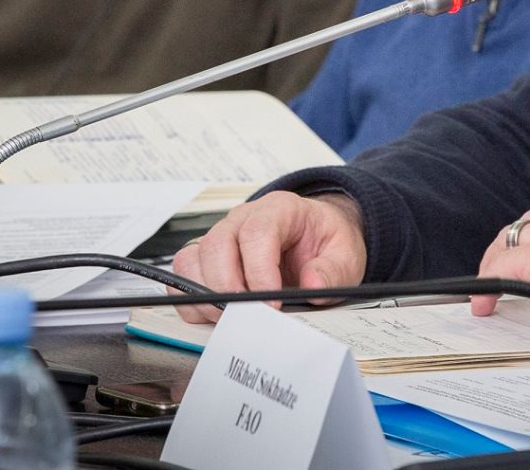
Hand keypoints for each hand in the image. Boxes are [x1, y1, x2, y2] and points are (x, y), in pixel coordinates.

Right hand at [167, 191, 366, 324]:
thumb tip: (313, 284)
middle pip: (217, 246)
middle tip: (249, 317)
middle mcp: (243, 219)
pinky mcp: (208, 258)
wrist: (318, 239)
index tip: (270, 302)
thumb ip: (333, 270)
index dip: (259, 270)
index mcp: (279, 209)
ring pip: (192, 260)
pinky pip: (184, 276)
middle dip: (228, 288)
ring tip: (235, 318)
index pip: (257, 233)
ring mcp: (222, 237)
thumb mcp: (345, 254)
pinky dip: (193, 300)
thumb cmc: (325, 242)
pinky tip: (217, 314)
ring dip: (207, 296)